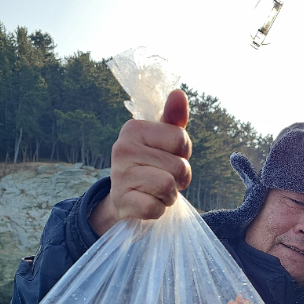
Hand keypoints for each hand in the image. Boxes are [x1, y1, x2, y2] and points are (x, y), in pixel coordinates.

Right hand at [89, 89, 191, 234]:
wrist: (126, 198)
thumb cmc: (151, 164)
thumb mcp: (163, 140)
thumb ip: (174, 119)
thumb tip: (178, 93)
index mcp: (134, 128)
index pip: (182, 140)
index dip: (184, 155)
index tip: (170, 159)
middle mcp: (123, 147)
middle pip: (178, 166)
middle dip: (179, 179)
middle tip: (165, 179)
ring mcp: (119, 175)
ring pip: (167, 186)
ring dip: (169, 195)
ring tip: (157, 192)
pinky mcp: (121, 200)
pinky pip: (154, 208)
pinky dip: (158, 210)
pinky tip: (147, 203)